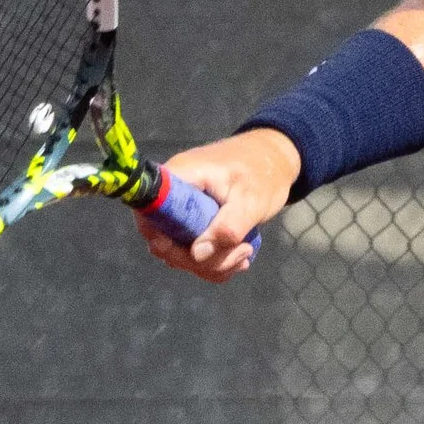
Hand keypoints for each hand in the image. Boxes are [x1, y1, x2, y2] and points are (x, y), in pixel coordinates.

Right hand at [134, 126, 299, 281]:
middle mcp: (172, 197)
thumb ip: (227, 226)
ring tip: (245, 252)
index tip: (192, 252)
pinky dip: (215, 263)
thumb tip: (196, 255)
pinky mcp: (194, 225)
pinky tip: (239, 258)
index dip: (161, 239)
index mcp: (178, 179)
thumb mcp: (251, 199)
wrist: (274, 160)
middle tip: (242, 253)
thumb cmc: (263, 172)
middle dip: (200, 259)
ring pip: (181, 253)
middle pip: (164, 242)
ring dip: (213, 263)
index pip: (148, 213)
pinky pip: (194, 253)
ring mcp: (182, 213)